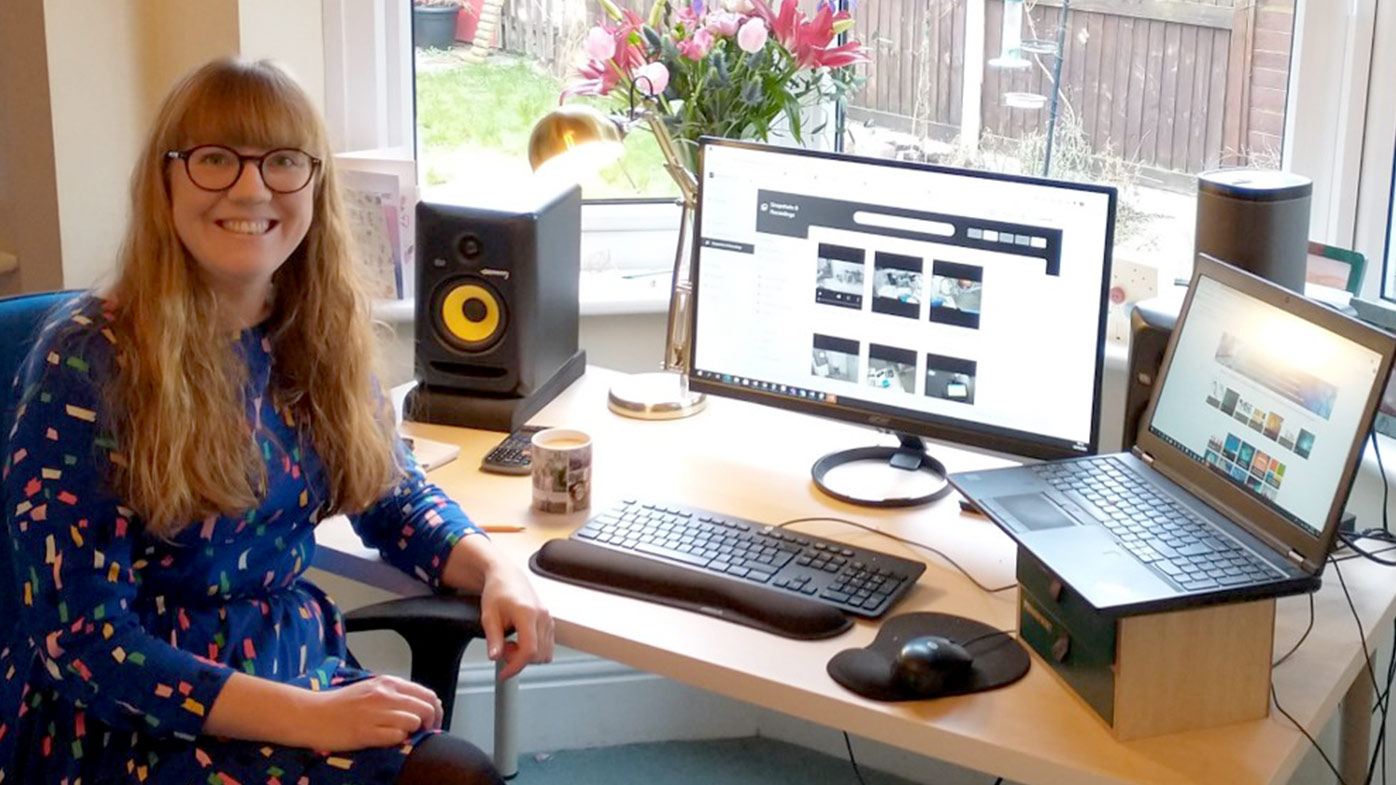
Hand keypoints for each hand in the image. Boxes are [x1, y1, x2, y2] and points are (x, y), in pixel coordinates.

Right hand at [298, 675, 443, 750]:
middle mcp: (385, 694)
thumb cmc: (340, 705)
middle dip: (431, 722)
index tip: (431, 720)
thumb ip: (394, 694)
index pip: (426, 694)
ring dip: (413, 731)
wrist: (312, 715)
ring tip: (403, 735)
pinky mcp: (367, 732)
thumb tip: (420, 704)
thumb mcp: (371, 689)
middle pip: (426, 707)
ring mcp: (376, 713)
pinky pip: (397, 736)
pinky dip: (398, 740)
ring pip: (415, 721)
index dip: (434, 709)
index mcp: (388, 683)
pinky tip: (388, 740)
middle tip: (425, 732)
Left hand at [480, 558, 554, 680]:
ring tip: (511, 644)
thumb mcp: (489, 616)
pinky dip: (534, 649)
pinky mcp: (549, 621)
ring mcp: (548, 619)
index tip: (504, 673)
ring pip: (545, 653)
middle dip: (519, 659)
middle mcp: (542, 616)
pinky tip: (520, 641)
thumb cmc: (497, 591)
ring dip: (528, 656)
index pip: (529, 650)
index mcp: (527, 613)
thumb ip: (493, 638)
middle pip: (539, 655)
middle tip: (503, 649)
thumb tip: (495, 656)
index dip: (516, 666)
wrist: (506, 576)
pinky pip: (547, 645)